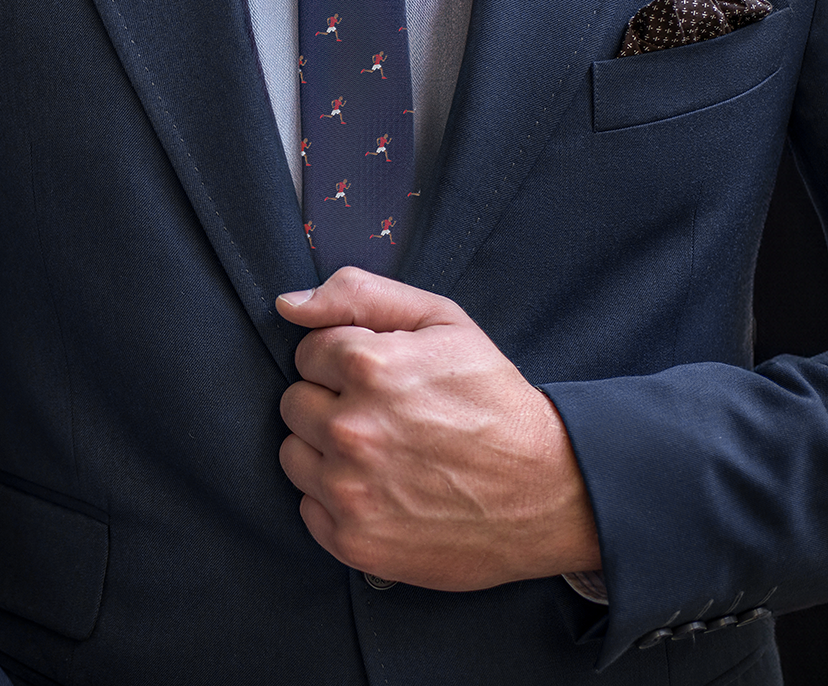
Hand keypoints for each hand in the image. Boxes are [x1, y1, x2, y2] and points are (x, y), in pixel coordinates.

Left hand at [276, 267, 601, 589]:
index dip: (343, 360)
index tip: (379, 377)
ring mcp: (350, 489)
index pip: (307, 353)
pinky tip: (379, 488)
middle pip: (294, 402)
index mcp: (368, 365)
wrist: (547, 489)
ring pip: (293, 454)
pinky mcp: (354, 540)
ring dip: (325, 450)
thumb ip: (358, 295)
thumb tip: (288, 304)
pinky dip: (335, 498)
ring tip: (378, 451)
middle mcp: (351, 428)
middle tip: (382, 414)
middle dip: (330, 402)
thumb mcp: (440, 320)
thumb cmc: (491, 398)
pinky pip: (308, 506)